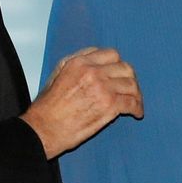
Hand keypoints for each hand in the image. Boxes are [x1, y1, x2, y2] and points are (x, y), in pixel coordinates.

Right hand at [21, 47, 142, 158]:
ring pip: (131, 85)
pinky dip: (137, 108)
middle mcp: (93, 72)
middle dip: (130, 78)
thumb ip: (76, 62)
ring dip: (136, 94)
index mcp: (80, 62)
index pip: (111, 54)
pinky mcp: (109, 106)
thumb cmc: (47, 106)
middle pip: (125, 68)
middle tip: (130, 88)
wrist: (44, 128)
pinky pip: (132, 103)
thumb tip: (94, 58)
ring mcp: (103, 88)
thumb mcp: (57, 74)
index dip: (117, 64)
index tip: (119, 73)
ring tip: (136, 102)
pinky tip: (136, 113)